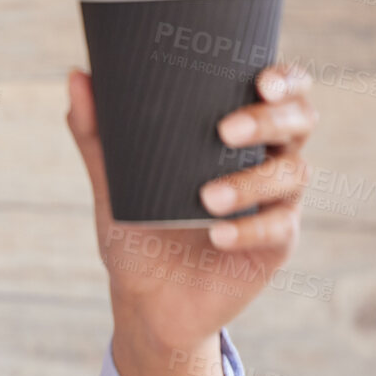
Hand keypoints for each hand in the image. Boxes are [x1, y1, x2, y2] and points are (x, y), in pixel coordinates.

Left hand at [65, 64, 317, 375]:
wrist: (145, 299)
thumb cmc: (138, 230)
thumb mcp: (113, 184)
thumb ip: (96, 133)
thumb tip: (76, 77)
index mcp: (239, 133)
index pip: (280, 91)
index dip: (285, 78)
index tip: (260, 78)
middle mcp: (267, 159)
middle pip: (299, 121)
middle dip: (269, 119)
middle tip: (224, 131)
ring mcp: (277, 201)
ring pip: (291, 174)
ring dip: (251, 182)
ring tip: (207, 198)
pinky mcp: (277, 244)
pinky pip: (278, 228)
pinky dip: (249, 229)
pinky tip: (219, 235)